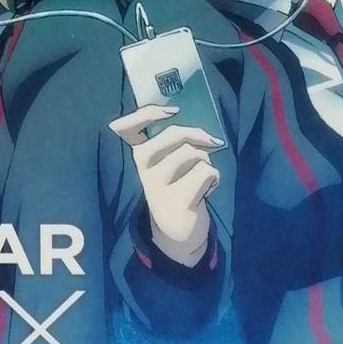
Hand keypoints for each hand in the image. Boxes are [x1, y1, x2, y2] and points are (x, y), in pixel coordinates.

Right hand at [109, 105, 223, 267]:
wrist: (178, 232)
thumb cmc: (178, 186)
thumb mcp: (170, 164)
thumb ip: (176, 144)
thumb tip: (200, 129)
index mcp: (139, 155)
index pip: (127, 127)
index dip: (146, 113)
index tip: (171, 111)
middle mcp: (143, 168)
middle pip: (172, 133)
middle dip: (197, 133)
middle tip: (210, 141)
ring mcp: (157, 186)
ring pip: (193, 152)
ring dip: (207, 159)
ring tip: (204, 173)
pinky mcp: (176, 201)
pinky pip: (205, 171)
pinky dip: (215, 176)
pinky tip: (209, 187)